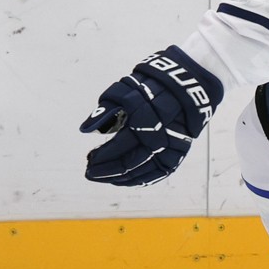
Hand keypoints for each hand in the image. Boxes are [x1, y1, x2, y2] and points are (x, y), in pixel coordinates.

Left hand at [80, 45, 224, 186]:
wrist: (184, 88)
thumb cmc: (149, 89)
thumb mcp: (124, 92)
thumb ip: (105, 111)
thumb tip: (85, 129)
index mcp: (144, 119)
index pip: (119, 146)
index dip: (102, 156)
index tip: (89, 159)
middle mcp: (159, 137)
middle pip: (130, 163)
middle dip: (107, 170)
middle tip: (90, 172)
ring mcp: (170, 149)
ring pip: (142, 172)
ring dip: (120, 178)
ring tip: (103, 177)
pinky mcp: (177, 155)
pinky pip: (157, 174)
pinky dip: (139, 179)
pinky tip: (123, 180)